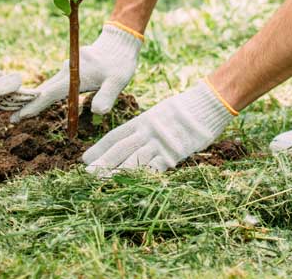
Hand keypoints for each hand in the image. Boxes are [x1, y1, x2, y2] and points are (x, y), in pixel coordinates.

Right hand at [10, 23, 141, 123]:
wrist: (119, 41)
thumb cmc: (119, 63)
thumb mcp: (117, 81)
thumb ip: (107, 96)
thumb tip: (97, 112)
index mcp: (74, 76)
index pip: (49, 94)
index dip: (33, 106)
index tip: (17, 116)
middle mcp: (66, 71)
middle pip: (43, 90)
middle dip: (26, 104)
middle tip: (10, 119)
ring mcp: (66, 69)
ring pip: (47, 86)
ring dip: (34, 99)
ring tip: (19, 113)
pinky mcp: (70, 70)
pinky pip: (54, 84)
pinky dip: (44, 93)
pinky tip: (38, 101)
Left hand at [82, 80, 234, 175]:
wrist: (206, 104)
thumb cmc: (184, 108)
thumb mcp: (160, 112)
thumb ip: (147, 126)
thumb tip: (134, 137)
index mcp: (142, 120)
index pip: (115, 136)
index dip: (99, 148)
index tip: (85, 159)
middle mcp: (147, 132)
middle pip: (120, 149)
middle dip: (103, 163)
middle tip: (86, 175)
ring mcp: (160, 143)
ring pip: (134, 161)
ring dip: (117, 173)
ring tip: (103, 184)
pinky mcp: (174, 154)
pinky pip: (155, 168)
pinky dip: (143, 178)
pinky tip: (131, 188)